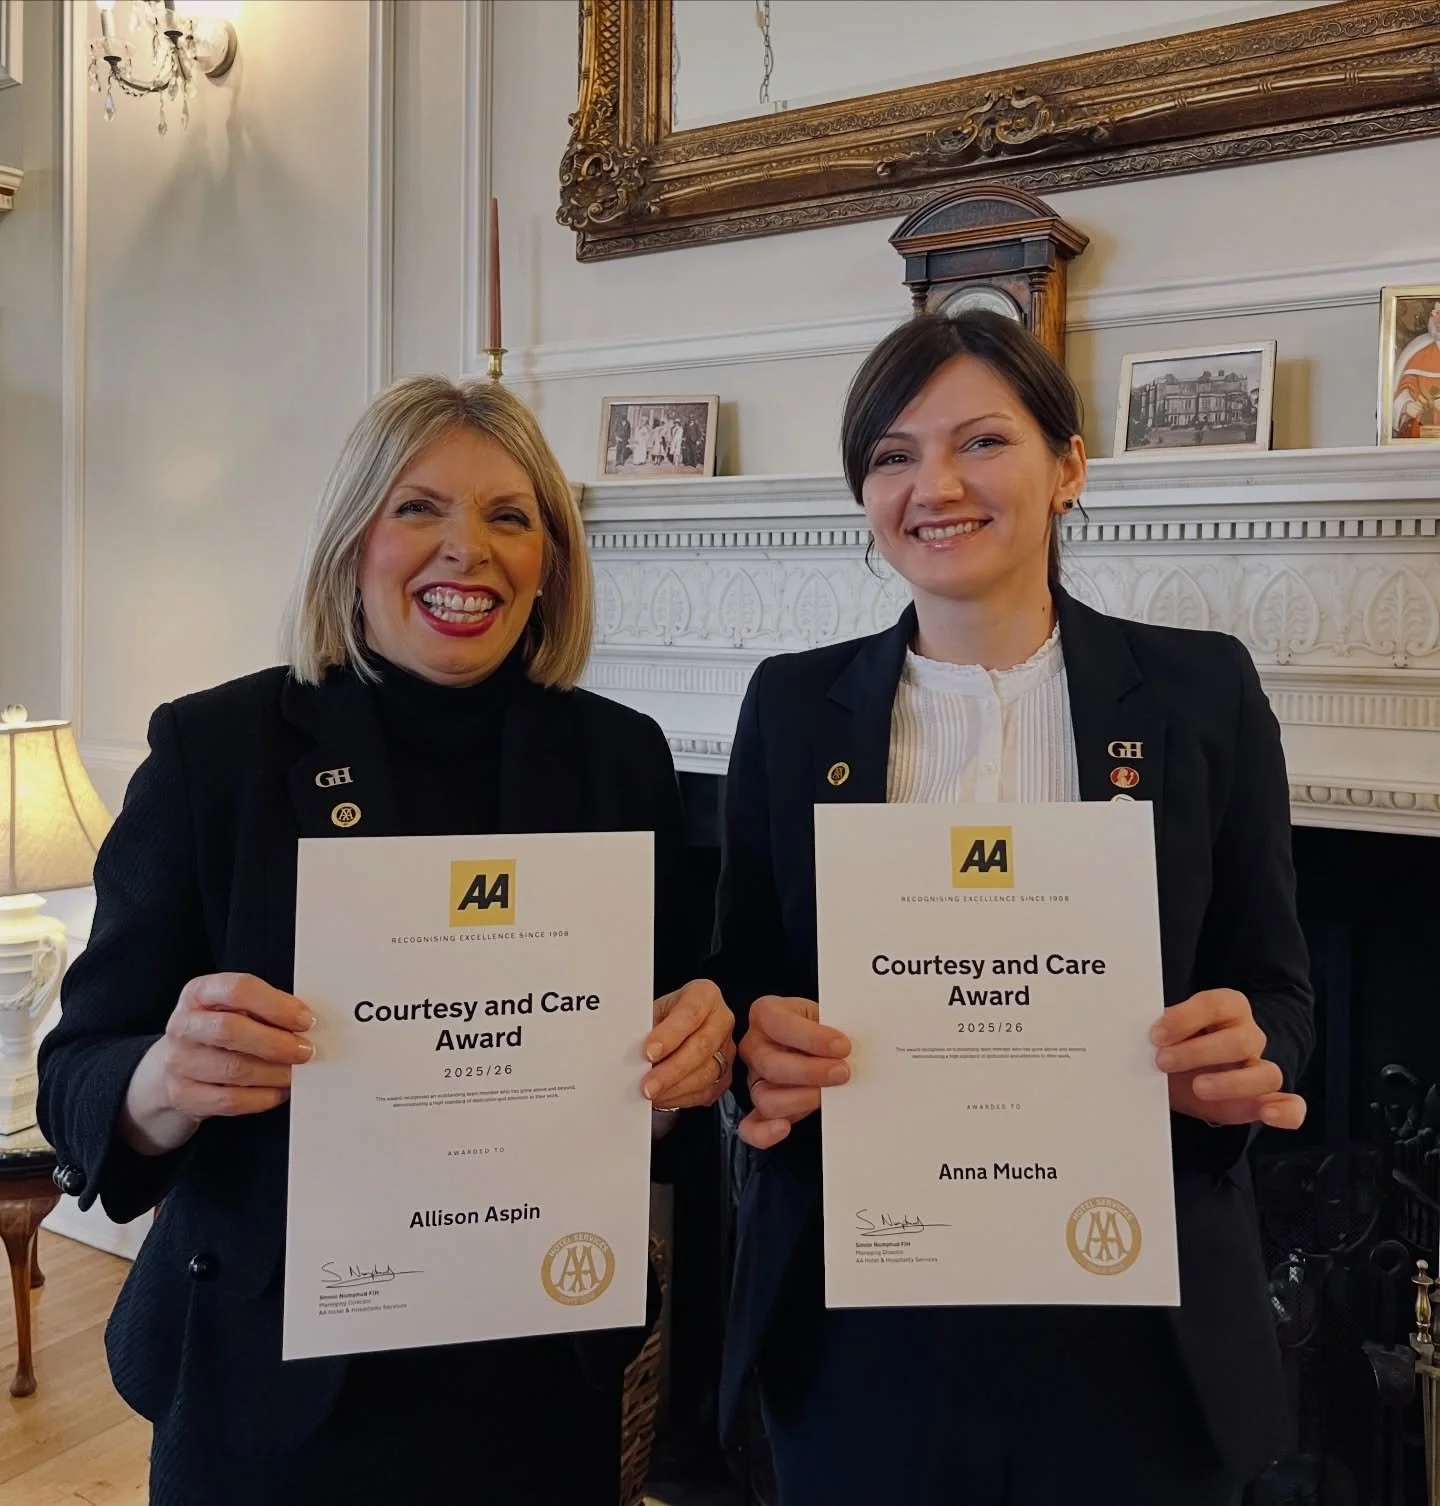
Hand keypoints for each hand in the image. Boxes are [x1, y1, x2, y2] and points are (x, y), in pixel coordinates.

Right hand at [120, 972, 315, 1154]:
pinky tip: (279, 1091)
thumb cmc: (219, 1029)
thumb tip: (306, 1023)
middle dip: (277, 1042)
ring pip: (233, 1070)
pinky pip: (230, 1100)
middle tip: (306, 1051)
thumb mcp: (235, 1007)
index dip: (276, 1005)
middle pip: (231, 1031)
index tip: (305, 1019)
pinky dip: (263, 1097)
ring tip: (296, 1072)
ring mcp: (178, 1062)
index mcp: (199, 992)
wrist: (177, 1064)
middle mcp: (183, 1025)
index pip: (237, 989)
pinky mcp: (183, 1095)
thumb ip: (266, 1008)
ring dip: (275, 1073)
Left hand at [642, 979, 734, 1111]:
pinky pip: (706, 1091)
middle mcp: (722, 1020)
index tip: (648, 1052)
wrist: (677, 1028)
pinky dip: (681, 1098)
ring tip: (650, 1094)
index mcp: (704, 995)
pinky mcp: (725, 1074)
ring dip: (674, 1088)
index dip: (670, 1034)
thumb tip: (629, 1051)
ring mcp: (727, 1049)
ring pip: (706, 1073)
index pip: (690, 1013)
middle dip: (671, 1070)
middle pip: (701, 1047)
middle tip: (647, 1085)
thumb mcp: (652, 1010)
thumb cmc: (663, 1017)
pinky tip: (662, 1098)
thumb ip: (645, 1027)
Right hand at [736, 995, 850, 1149]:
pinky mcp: (759, 1107)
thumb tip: (850, 1048)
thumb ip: (834, 1026)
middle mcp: (754, 1045)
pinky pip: (750, 1125)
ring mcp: (754, 1078)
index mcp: (766, 1013)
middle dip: (811, 1072)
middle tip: (842, 1073)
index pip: (780, 1024)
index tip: (843, 1045)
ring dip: (800, 1100)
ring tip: (827, 1095)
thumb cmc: (822, 1025)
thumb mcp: (826, 1013)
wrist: (820, 1041)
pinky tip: (784, 1128)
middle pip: (771, 1065)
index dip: (812, 1037)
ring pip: (765, 1097)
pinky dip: (764, 1132)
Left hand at [1152, 988, 1305, 1129]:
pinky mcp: (1264, 1099)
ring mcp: (1259, 1067)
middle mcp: (1247, 1035)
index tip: (1156, 1034)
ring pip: (1267, 1073)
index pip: (1216, 1004)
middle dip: (1198, 1052)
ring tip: (1199, 1088)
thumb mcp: (1160, 1034)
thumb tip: (1142, 1033)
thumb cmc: (1169, 1048)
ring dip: (1232, 1083)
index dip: (1186, 1018)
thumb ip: (1158, 1030)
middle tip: (1163, 1061)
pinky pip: (1292, 1104)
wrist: (1173, 1076)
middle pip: (1240, 1040)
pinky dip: (1285, 1110)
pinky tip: (1267, 1114)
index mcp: (1225, 1008)